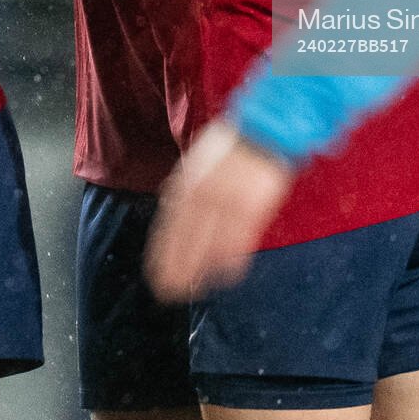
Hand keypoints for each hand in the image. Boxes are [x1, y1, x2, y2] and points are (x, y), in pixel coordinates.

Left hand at [144, 120, 294, 303]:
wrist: (263, 128)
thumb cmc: (234, 144)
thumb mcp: (199, 158)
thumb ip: (186, 182)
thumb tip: (170, 198)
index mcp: (187, 182)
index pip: (168, 225)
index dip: (161, 253)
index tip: (155, 274)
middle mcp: (202, 194)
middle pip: (184, 239)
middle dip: (175, 268)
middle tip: (167, 292)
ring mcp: (226, 202)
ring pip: (208, 245)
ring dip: (200, 271)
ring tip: (193, 292)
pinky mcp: (250, 207)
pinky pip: (238, 241)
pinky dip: (230, 261)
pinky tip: (225, 277)